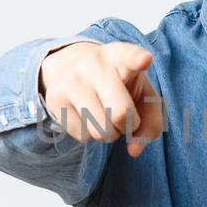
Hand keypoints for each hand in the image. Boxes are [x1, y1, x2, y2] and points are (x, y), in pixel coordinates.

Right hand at [38, 40, 164, 157]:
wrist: (72, 66)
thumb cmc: (120, 85)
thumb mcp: (142, 95)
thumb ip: (151, 122)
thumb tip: (134, 150)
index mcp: (121, 57)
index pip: (130, 56)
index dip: (137, 59)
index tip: (144, 59)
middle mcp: (95, 64)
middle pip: (120, 113)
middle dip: (127, 126)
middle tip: (124, 117)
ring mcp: (72, 80)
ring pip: (101, 131)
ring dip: (109, 133)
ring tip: (105, 115)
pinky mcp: (55, 98)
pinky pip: (83, 136)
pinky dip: (90, 134)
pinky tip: (87, 115)